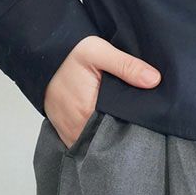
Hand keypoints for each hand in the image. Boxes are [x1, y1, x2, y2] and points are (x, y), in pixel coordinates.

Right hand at [44, 35, 161, 149]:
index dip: (135, 125)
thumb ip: (126, 65)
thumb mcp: (98, 51)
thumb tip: (154, 80)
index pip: (119, 130)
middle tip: (138, 120)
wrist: (41, 56)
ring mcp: (68, 132)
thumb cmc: (68, 54)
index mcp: (87, 111)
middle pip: (108, 140)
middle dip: (123, 132)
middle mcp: (76, 127)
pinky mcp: (64, 131)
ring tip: (122, 123)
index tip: (148, 120)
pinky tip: (105, 125)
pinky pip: (83, 142)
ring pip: (96, 143)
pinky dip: (95, 137)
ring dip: (108, 136)